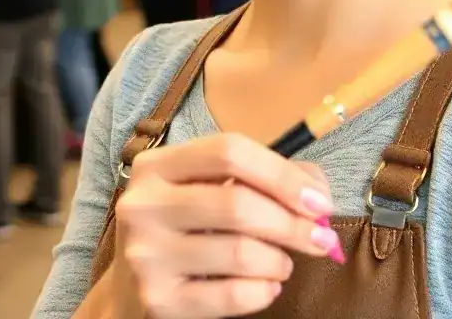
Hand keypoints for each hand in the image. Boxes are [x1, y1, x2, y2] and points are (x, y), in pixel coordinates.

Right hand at [109, 133, 338, 318]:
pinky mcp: (158, 300)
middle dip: (292, 223)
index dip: (281, 174)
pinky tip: (267, 285)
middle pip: (237, 203)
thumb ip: (262, 176)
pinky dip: (264, 291)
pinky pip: (232, 295)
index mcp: (157, 165)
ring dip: (280, 259)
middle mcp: (144, 205)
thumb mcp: (208, 187)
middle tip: (322, 237)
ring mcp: (146, 255)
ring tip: (284, 262)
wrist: (129, 290)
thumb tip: (317, 189)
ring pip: (240, 252)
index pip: (229, 151)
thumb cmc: (184, 226)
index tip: (318, 199)